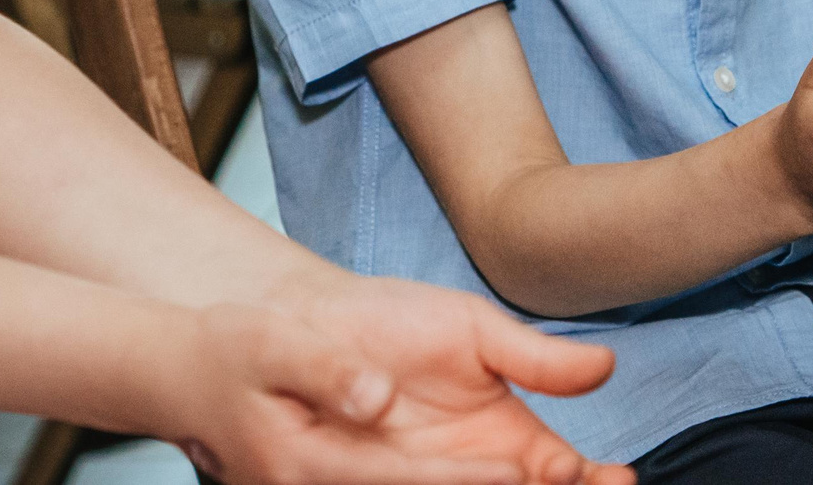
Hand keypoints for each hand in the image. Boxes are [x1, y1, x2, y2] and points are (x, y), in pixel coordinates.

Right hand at [161, 291, 629, 484]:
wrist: (208, 369)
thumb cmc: (242, 352)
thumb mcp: (276, 342)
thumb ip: (329, 367)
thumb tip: (376, 395)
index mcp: (317, 467)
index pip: (409, 483)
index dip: (467, 484)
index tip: (529, 473)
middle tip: (589, 478)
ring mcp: (368, 479)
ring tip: (603, 477)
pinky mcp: (383, 471)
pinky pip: (438, 482)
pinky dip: (510, 475)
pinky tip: (561, 470)